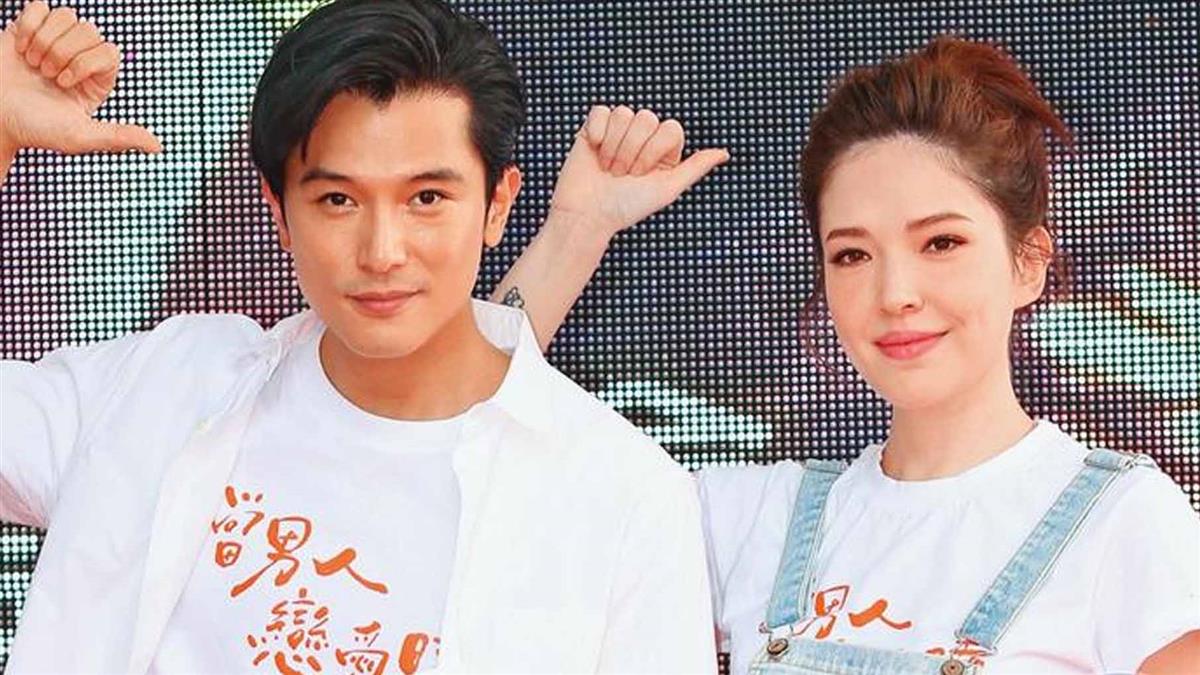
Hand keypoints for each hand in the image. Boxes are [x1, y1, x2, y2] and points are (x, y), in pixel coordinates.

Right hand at [0, 1, 160, 155]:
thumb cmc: (35, 128)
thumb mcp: (80, 137)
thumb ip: (119, 137)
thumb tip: (158, 146)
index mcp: (98, 80)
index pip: (110, 50)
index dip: (84, 62)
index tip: (64, 83)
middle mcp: (81, 58)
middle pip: (89, 29)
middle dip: (62, 53)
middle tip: (46, 76)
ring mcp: (56, 41)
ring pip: (66, 15)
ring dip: (43, 41)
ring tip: (33, 64)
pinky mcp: (30, 28)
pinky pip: (39, 7)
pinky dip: (26, 27)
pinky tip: (20, 49)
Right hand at [549, 105, 728, 238]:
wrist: (587, 214)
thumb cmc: (627, 206)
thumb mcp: (668, 189)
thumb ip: (695, 168)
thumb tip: (724, 153)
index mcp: (663, 149)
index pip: (670, 128)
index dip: (654, 151)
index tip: (641, 175)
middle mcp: (642, 137)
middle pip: (647, 118)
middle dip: (632, 151)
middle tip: (621, 175)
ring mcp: (617, 130)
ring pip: (624, 113)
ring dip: (614, 146)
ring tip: (607, 168)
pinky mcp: (593, 127)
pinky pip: (602, 111)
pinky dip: (598, 133)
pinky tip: (594, 151)